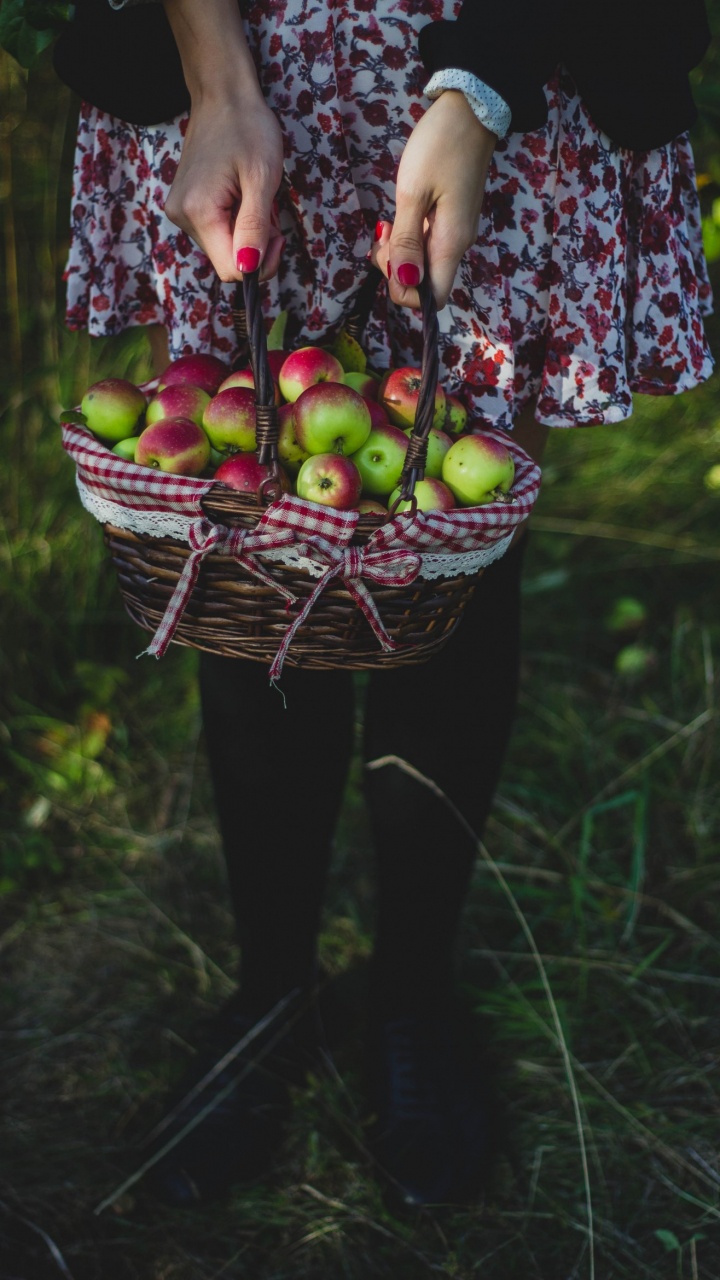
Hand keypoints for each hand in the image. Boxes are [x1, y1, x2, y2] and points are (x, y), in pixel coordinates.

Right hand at [163, 90, 285, 283]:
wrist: (223, 95)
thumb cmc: (247, 128)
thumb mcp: (261, 179)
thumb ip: (254, 228)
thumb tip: (249, 269)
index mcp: (199, 212)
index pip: (232, 270)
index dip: (260, 264)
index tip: (276, 236)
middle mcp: (182, 217)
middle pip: (227, 260)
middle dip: (255, 245)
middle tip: (268, 210)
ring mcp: (181, 211)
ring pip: (223, 247)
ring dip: (247, 233)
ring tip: (254, 197)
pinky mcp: (185, 205)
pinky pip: (217, 231)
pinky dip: (236, 222)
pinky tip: (241, 196)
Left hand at [373, 91, 495, 308]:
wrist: (470, 110)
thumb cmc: (440, 145)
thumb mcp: (414, 192)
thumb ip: (407, 241)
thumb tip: (405, 281)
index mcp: (451, 242)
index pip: (433, 298)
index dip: (407, 293)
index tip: (390, 260)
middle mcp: (457, 244)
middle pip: (425, 283)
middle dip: (396, 270)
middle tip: (383, 235)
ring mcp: (455, 232)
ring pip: (423, 264)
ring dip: (399, 253)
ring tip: (388, 223)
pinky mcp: (451, 220)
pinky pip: (427, 245)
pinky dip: (408, 239)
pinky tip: (398, 218)